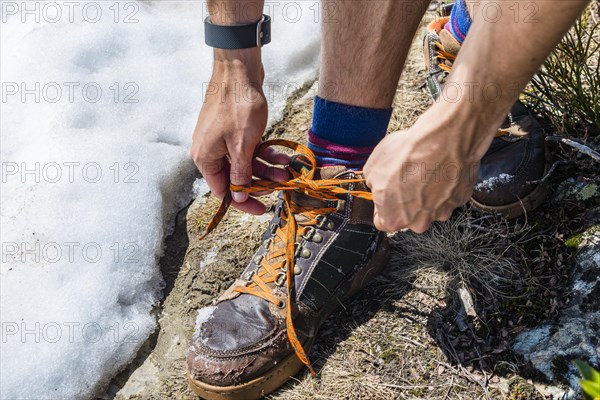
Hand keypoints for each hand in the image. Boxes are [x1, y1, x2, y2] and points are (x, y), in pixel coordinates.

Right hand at [191, 49, 289, 214]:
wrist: (239, 69)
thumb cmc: (237, 105)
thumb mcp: (242, 145)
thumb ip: (240, 173)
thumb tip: (236, 197)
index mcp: (205, 158)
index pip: (223, 191)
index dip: (242, 202)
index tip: (262, 209)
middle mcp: (210, 152)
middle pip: (235, 178)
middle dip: (260, 182)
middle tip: (281, 184)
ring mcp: (221, 140)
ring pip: (245, 164)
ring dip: (265, 168)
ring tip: (286, 169)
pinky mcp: (232, 131)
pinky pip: (248, 150)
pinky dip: (263, 153)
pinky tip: (280, 154)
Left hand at [364, 106, 486, 232]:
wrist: (442, 142)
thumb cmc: (407, 156)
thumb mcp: (372, 167)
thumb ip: (374, 183)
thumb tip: (377, 182)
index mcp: (393, 219)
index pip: (382, 221)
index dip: (382, 205)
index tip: (384, 193)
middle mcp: (419, 222)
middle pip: (409, 215)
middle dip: (406, 199)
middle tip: (406, 178)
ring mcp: (442, 212)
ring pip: (431, 205)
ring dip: (427, 191)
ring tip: (425, 169)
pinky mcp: (460, 199)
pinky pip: (449, 193)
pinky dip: (445, 183)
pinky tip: (440, 167)